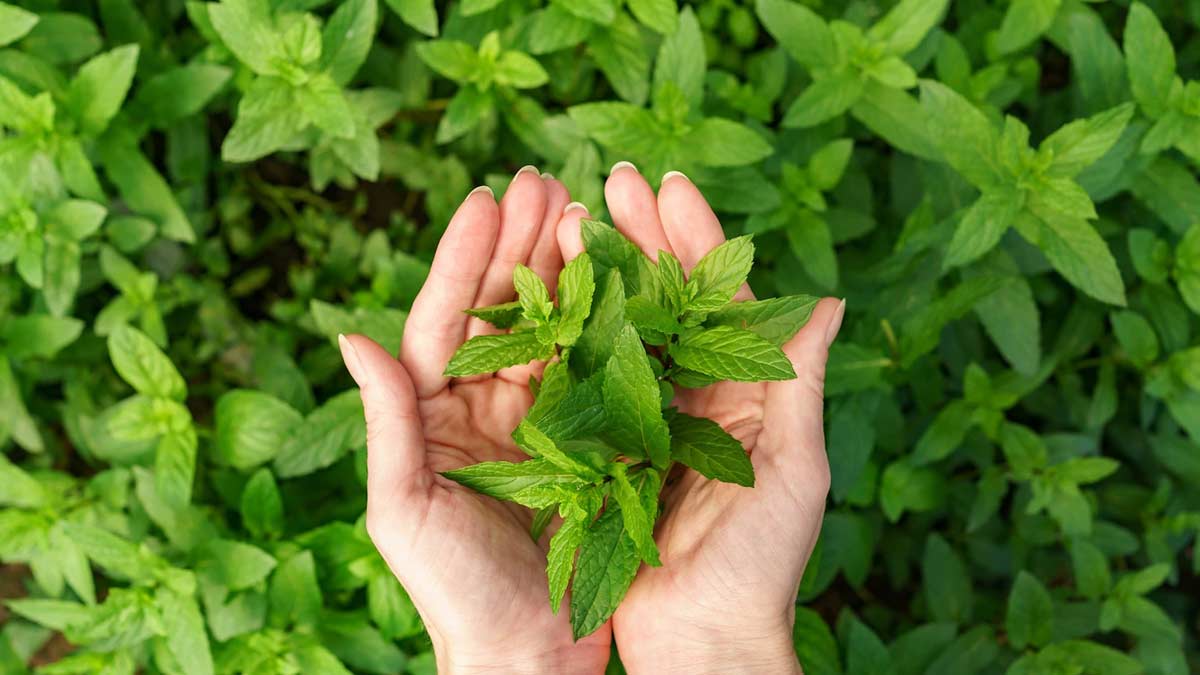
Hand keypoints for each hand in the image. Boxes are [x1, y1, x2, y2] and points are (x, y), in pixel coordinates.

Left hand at [338, 168, 609, 673]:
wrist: (526, 655)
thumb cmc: (454, 593)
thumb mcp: (405, 508)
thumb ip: (387, 420)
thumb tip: (352, 334)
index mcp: (433, 416)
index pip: (445, 320)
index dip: (465, 258)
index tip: (488, 198)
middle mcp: (482, 408)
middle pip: (501, 310)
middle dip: (520, 244)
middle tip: (544, 179)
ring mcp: (537, 421)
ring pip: (550, 329)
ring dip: (565, 269)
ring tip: (583, 209)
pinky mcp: (584, 442)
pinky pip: (593, 371)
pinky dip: (605, 324)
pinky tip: (622, 280)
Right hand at [556, 165, 843, 673]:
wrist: (702, 639)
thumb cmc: (762, 564)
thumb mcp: (794, 471)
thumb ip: (799, 383)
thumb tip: (828, 300)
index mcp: (749, 393)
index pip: (724, 298)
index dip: (698, 239)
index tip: (669, 185)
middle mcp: (699, 395)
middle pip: (670, 300)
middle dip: (644, 237)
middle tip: (613, 180)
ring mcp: (650, 419)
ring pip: (626, 329)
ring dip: (605, 272)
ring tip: (575, 216)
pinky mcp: (608, 448)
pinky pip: (590, 381)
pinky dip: (573, 335)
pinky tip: (550, 293)